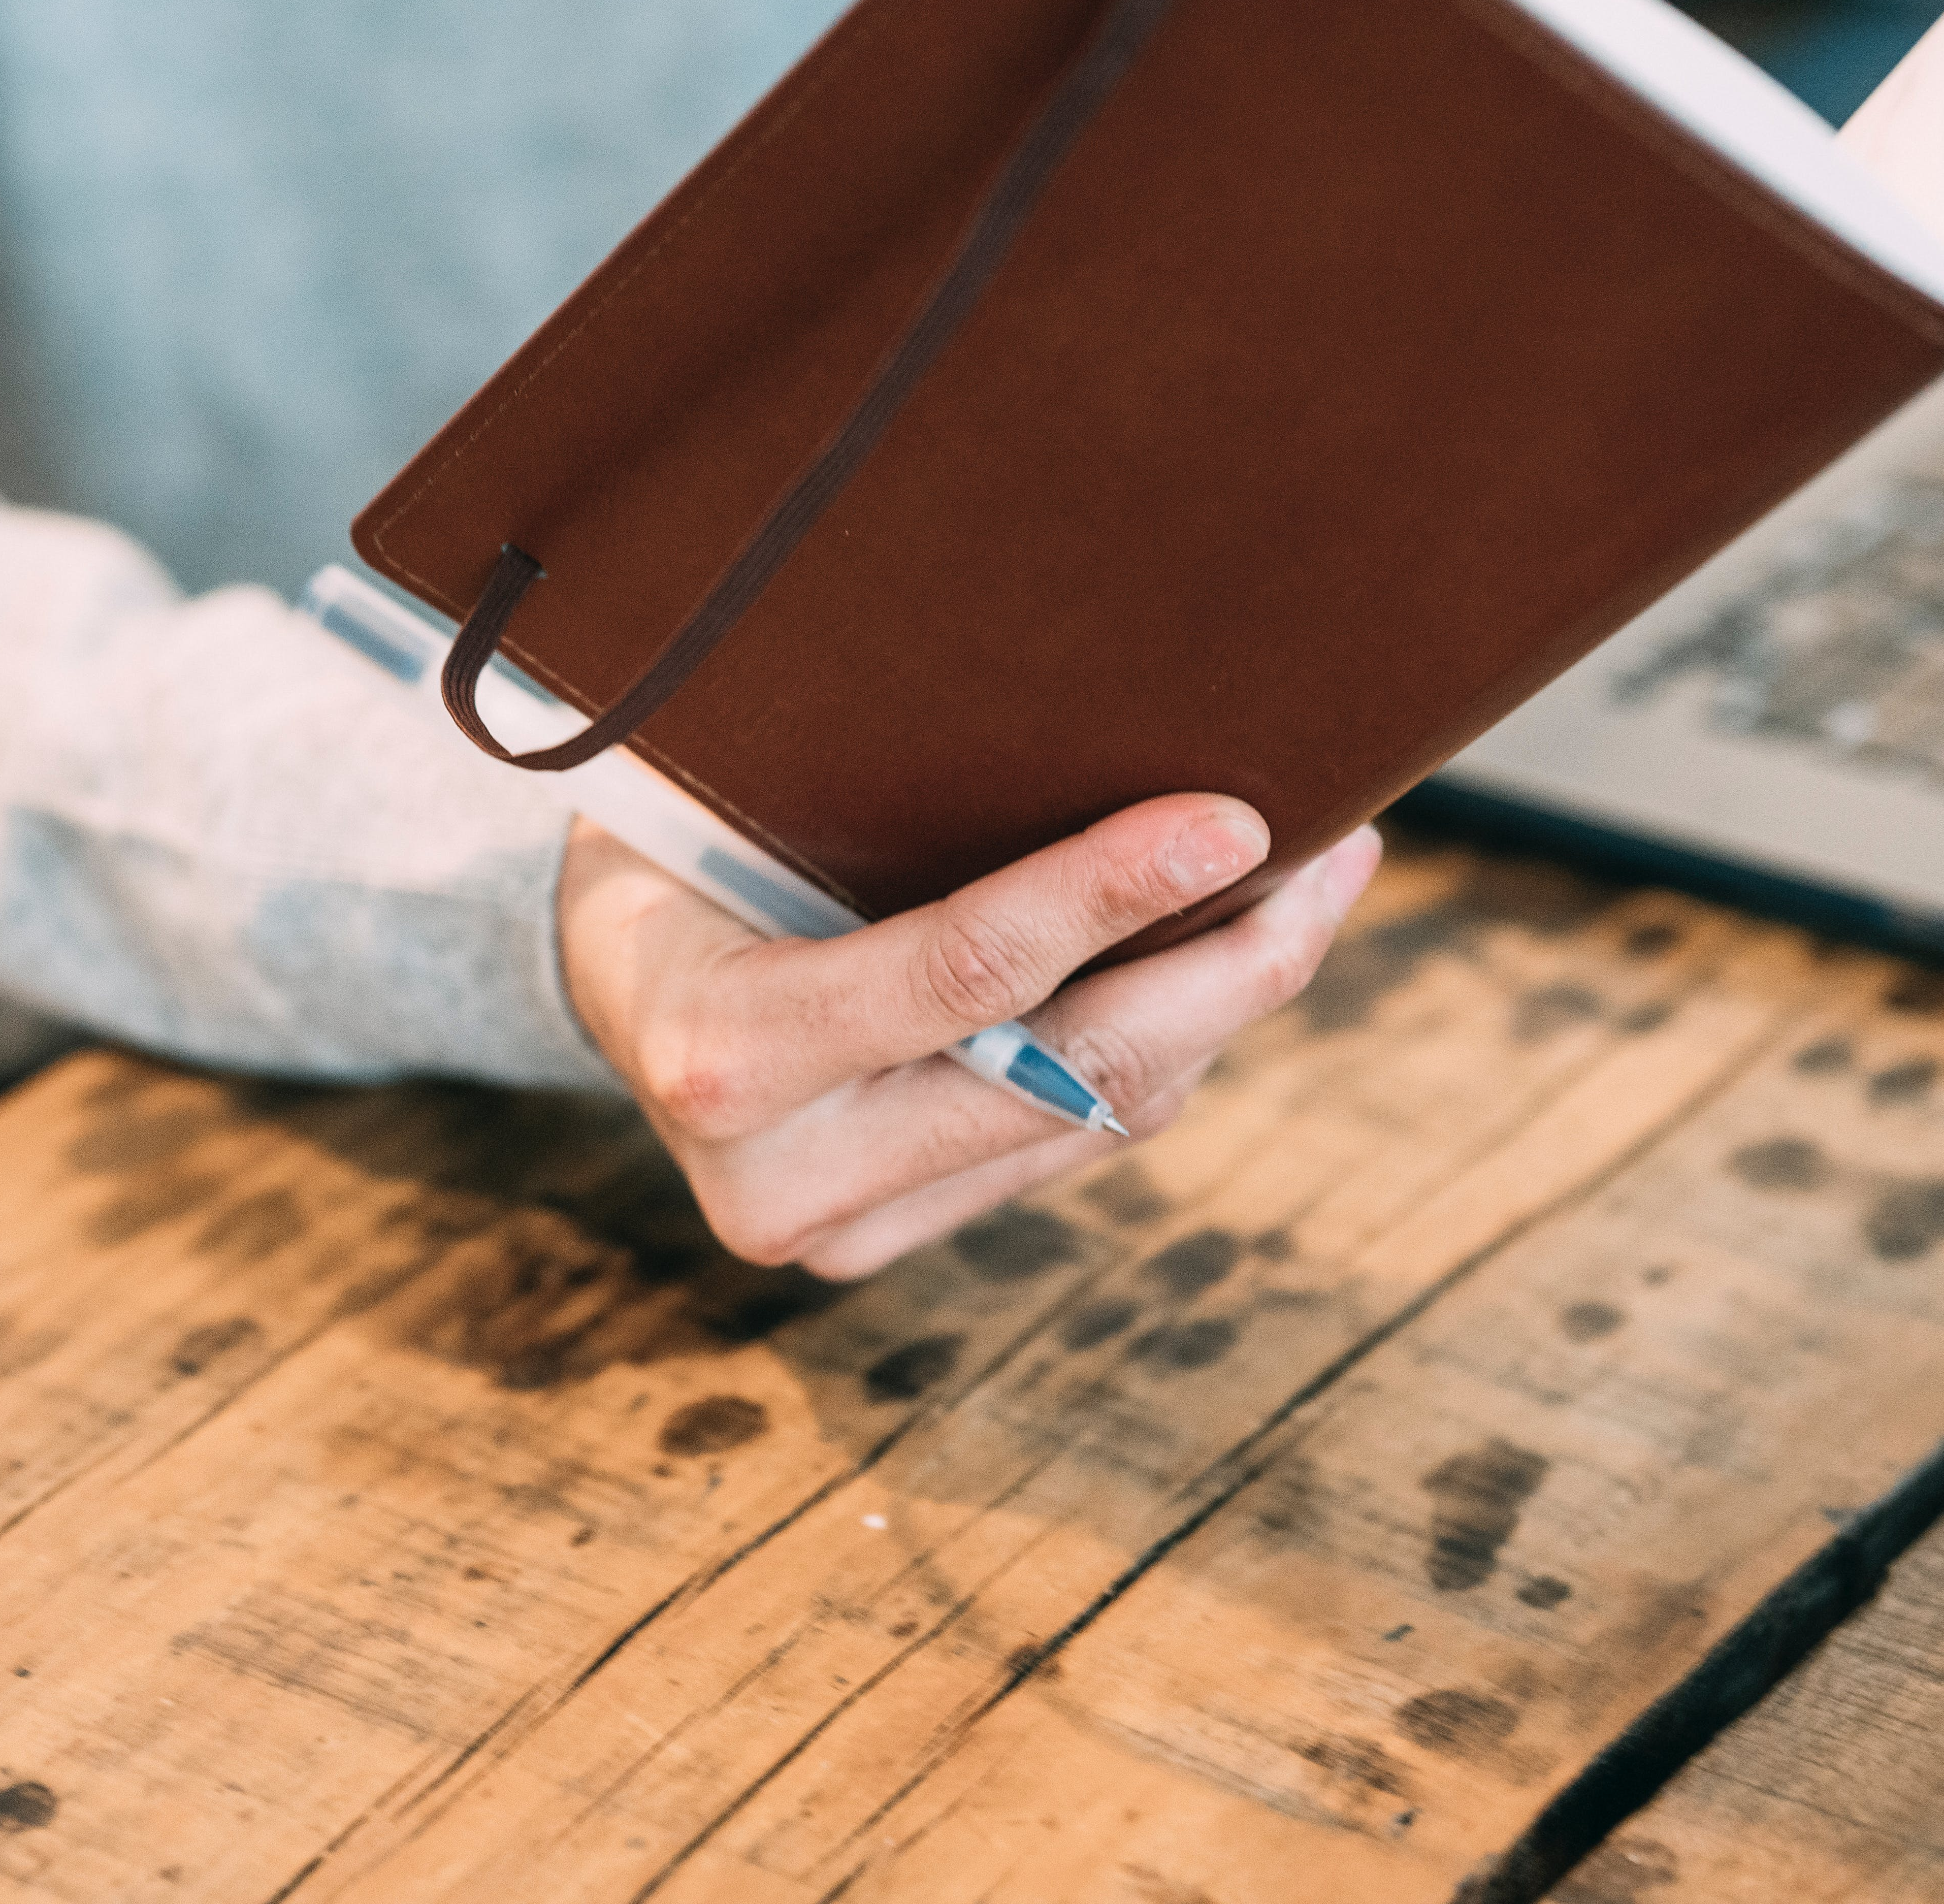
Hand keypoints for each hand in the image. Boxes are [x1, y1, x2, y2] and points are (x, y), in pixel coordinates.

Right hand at [556, 798, 1382, 1278]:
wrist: (606, 986)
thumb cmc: (669, 851)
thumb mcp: (719, 804)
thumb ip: (865, 801)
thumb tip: (1084, 706)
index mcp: (720, 1052)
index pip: (957, 977)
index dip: (1107, 895)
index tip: (1236, 820)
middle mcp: (781, 1177)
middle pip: (1067, 1077)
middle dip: (1227, 969)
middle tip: (1336, 855)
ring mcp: (845, 1228)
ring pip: (1097, 1120)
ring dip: (1222, 1008)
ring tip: (1312, 887)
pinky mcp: (898, 1238)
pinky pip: (1075, 1141)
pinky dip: (1164, 1050)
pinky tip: (1220, 963)